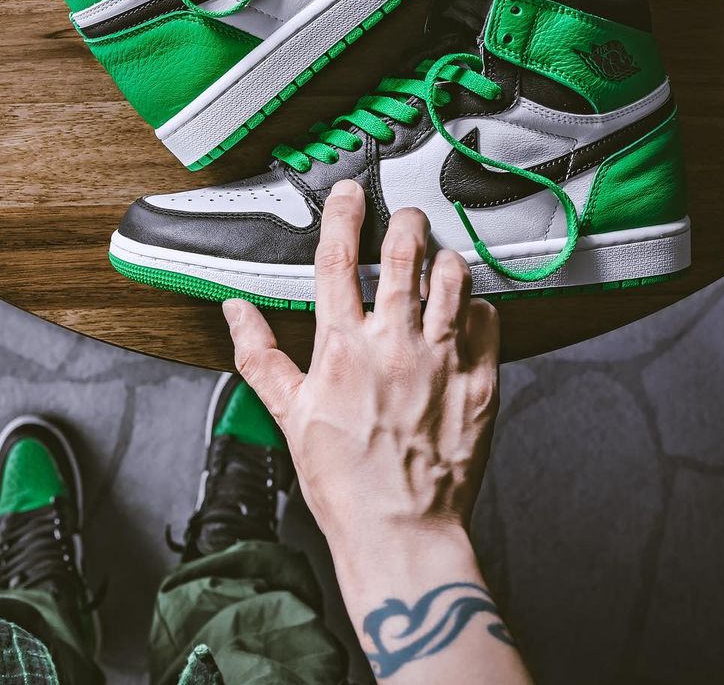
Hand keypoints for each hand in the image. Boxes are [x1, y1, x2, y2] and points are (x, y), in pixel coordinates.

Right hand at [222, 179, 499, 544]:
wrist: (401, 532)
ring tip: (438, 263)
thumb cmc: (343, 480)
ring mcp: (442, 360)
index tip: (348, 192)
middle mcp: (394, 343)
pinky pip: (489, 320)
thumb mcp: (288, 414)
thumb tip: (235, 310)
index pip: (338, 257)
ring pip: (453, 277)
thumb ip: (259, 355)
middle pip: (405, 252)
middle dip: (405, 222)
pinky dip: (476, 307)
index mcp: (342, 346)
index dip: (342, 213)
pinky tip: (465, 314)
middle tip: (405, 220)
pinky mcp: (480, 381)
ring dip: (444, 259)